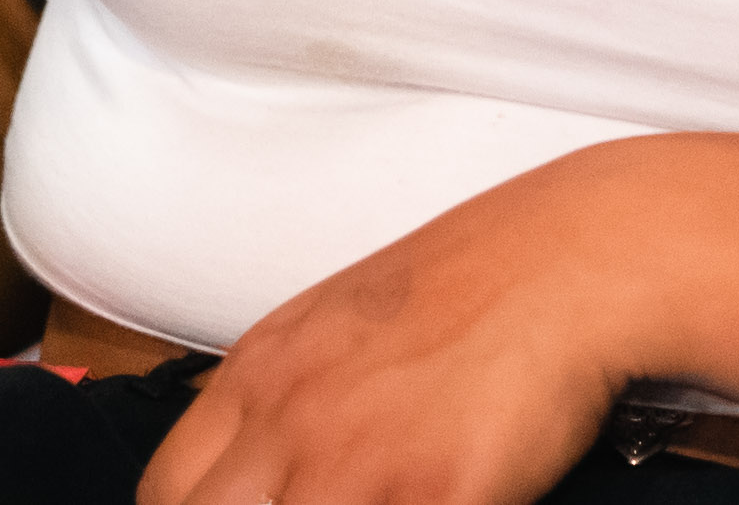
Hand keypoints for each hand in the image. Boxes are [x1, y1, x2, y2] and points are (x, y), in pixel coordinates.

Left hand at [137, 153, 645, 504]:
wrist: (576, 258)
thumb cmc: (477, 284)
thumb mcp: (342, 325)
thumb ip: (288, 398)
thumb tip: (264, 473)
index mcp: (261, 373)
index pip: (162, 494)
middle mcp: (292, 420)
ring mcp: (358, 465)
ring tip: (381, 500)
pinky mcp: (435, 495)